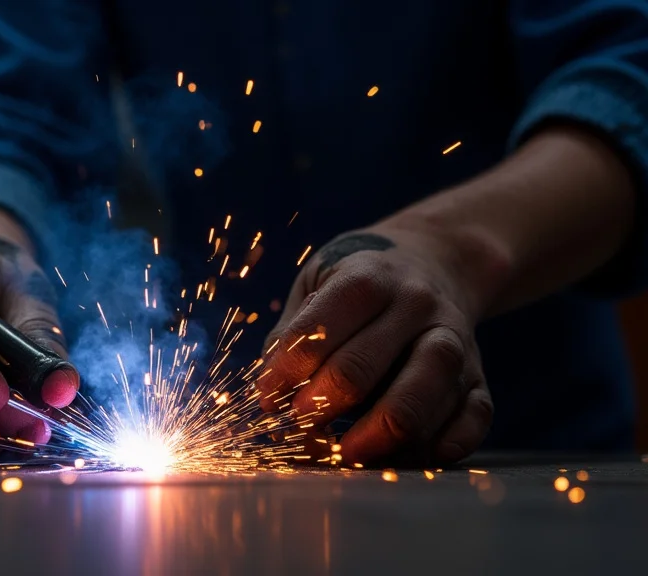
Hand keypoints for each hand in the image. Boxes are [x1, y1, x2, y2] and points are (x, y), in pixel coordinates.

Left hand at [257, 227, 493, 465]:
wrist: (437, 259)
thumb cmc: (360, 280)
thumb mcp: (317, 283)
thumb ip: (290, 335)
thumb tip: (269, 394)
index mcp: (367, 279)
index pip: (319, 331)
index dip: (286, 373)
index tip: (269, 398)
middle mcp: (415, 306)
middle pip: (362, 368)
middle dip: (321, 405)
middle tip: (299, 424)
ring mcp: (453, 340)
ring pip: (422, 394)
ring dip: (378, 434)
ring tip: (346, 453)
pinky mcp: (480, 374)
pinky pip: (474, 416)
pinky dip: (446, 445)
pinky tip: (412, 455)